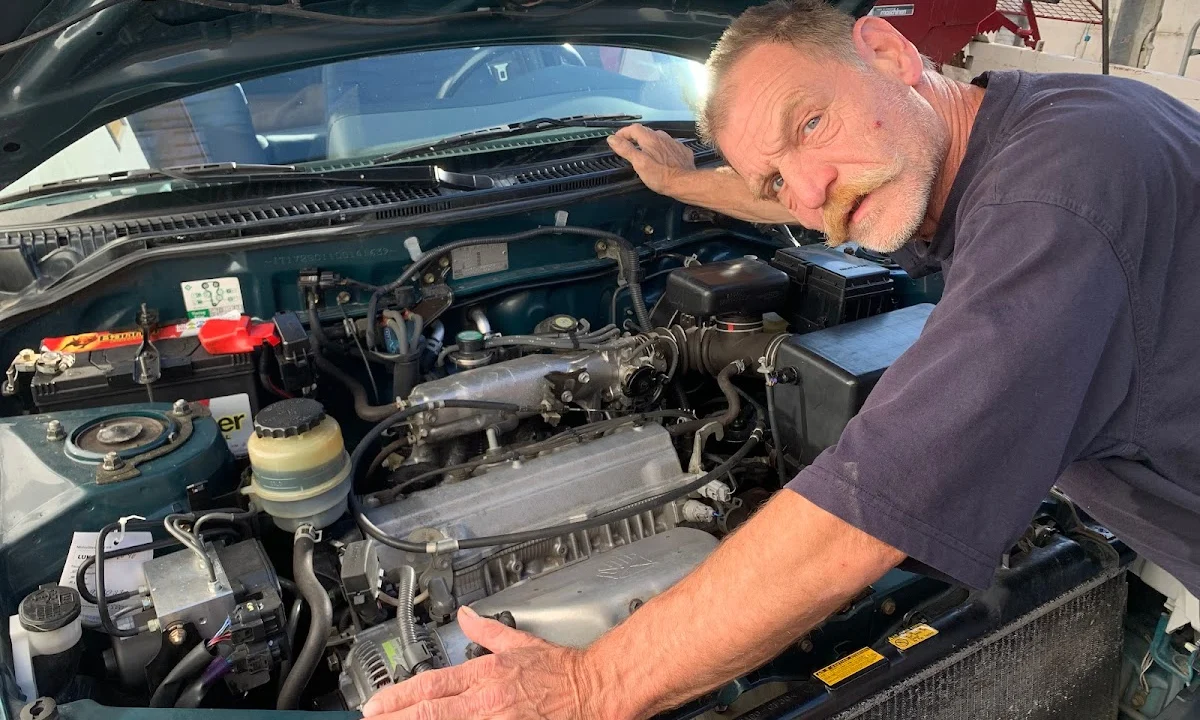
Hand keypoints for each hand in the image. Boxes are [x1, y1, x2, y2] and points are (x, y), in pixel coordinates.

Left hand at [361, 607, 604, 719]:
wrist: (594, 689)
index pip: (431, 685)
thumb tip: (466, 615)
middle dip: (397, 716)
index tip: (375, 705)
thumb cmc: (562, 671)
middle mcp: (486, 699)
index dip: (399, 696)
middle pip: (430, 710)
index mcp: (485, 673)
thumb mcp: (520, 642)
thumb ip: (488, 630)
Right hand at [607, 124, 696, 194]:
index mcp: (650, 139)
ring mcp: (674, 143)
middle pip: (646, 132)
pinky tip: (662, 156)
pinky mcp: (682, 151)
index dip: (623, 132)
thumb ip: (626, 149)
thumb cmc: (660, 175)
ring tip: (644, 150)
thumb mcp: (639, 163)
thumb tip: (612, 139)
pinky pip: (670, 145)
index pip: (634, 128)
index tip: (617, 139)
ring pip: (659, 138)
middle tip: (628, 145)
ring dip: (650, 142)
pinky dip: (663, 148)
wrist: (685, 182)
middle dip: (635, 136)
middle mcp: (663, 137)